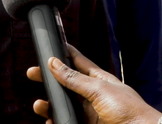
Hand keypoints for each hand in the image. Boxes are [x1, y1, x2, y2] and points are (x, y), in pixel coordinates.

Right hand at [27, 44, 161, 123]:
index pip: (76, 61)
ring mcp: (89, 111)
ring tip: (40, 105)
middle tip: (32, 74)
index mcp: (98, 79)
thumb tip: (54, 62)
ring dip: (50, 104)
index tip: (48, 46)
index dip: (63, 53)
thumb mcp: (98, 89)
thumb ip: (75, 78)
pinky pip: (67, 120)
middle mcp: (92, 94)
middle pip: (65, 83)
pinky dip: (57, 120)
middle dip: (48, 79)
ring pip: (63, 104)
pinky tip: (50, 120)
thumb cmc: (128, 109)